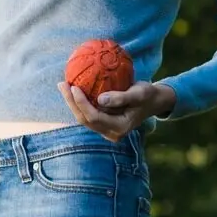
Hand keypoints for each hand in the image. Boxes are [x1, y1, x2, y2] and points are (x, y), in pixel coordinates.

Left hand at [58, 77, 175, 138]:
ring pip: (84, 118)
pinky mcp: (104, 124)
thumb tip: (100, 99)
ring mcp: (107, 130)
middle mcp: (111, 133)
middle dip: (71, 102)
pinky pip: (88, 114)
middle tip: (61, 84)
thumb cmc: (148, 95)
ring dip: (72, 103)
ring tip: (63, 85)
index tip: (73, 87)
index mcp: (120, 127)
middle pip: (85, 119)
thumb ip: (121, 98)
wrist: (154, 102)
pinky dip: (79, 103)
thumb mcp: (139, 93)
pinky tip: (73, 89)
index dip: (81, 103)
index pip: (94, 117)